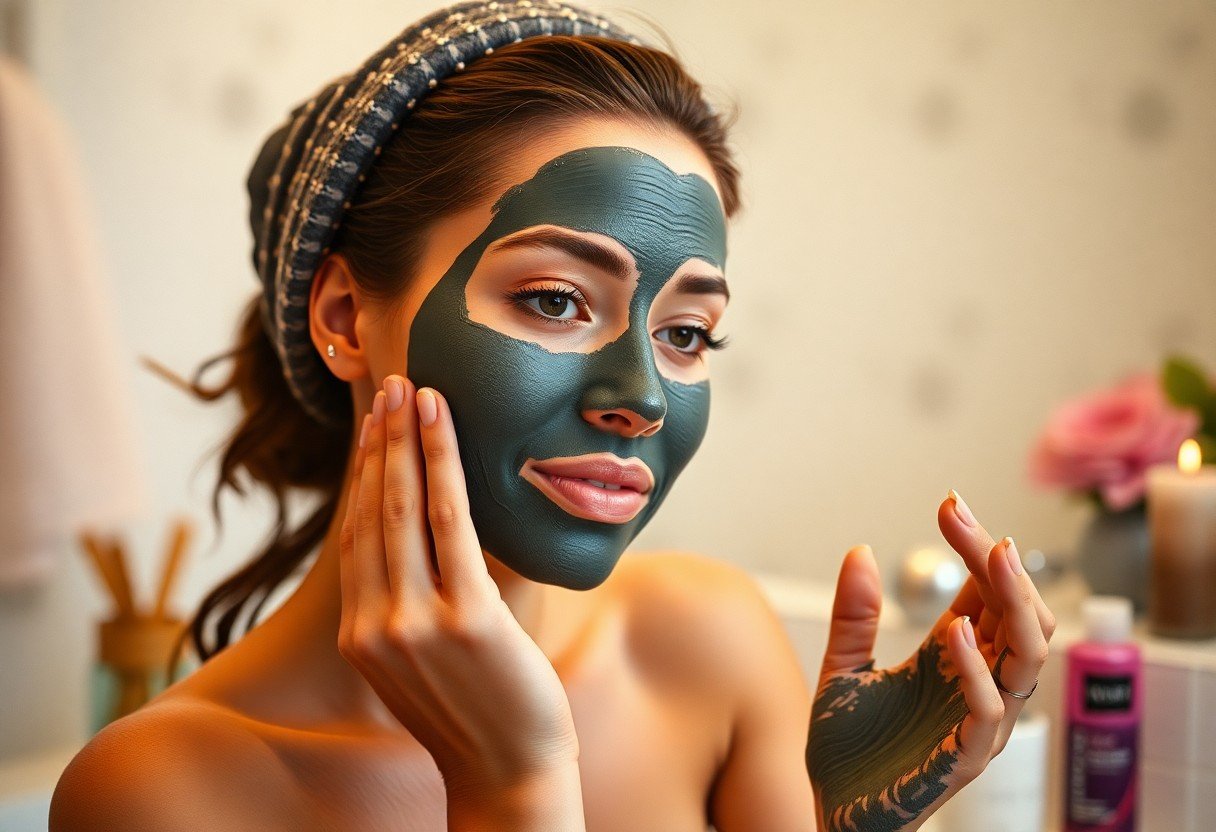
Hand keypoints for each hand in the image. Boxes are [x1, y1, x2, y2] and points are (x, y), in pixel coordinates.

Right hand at [338, 375, 580, 818]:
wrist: (507, 776)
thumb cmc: (474, 715)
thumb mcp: (420, 662)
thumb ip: (406, 608)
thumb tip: (425, 546)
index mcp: (358, 636)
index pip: (355, 536)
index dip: (363, 476)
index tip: (374, 429)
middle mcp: (373, 626)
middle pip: (372, 513)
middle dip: (380, 444)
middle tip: (390, 387)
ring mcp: (414, 623)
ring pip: (404, 510)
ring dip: (407, 442)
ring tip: (413, 392)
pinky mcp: (464, 619)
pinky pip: (451, 524)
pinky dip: (444, 466)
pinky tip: (442, 427)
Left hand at [805, 491, 1054, 830]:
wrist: (835, 815)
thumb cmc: (848, 751)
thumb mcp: (842, 669)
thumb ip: (853, 616)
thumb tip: (858, 550)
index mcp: (953, 657)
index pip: (986, 591)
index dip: (975, 546)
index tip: (950, 503)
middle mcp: (976, 683)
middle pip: (1019, 613)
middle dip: (999, 561)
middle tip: (965, 517)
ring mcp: (977, 720)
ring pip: (1028, 656)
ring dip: (1014, 603)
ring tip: (992, 554)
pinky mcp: (965, 757)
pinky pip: (990, 712)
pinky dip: (978, 672)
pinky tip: (955, 634)